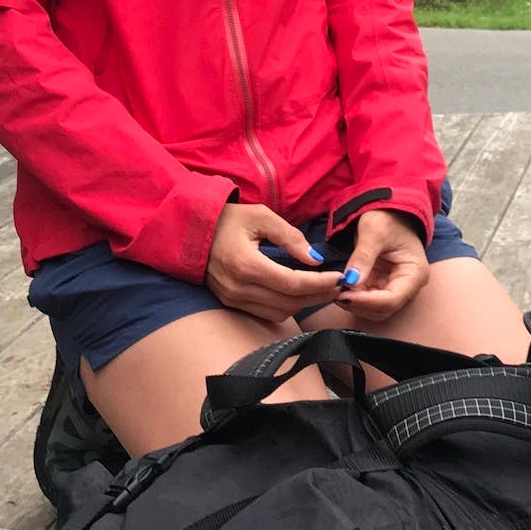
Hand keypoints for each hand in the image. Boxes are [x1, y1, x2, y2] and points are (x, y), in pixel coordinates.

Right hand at [207, 203, 346, 323]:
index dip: (320, 283)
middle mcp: (239, 288)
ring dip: (305, 304)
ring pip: (280, 312)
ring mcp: (233, 299)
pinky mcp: (231, 303)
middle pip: (290, 302)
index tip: (340, 277)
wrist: (190, 231)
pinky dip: (288, 306)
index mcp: (246, 264)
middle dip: (318, 295)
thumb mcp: (260, 216)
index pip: (293, 283)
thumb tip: (315, 258)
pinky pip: (267, 313)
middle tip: (339, 284)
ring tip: (323, 289)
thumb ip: (290, 236)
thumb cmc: (227, 219)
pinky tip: (300, 294)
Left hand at [334, 210, 428, 321]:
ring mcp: (396, 287)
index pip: (392, 299)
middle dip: (359, 304)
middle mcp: (409, 285)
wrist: (390, 210)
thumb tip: (351, 282)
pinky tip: (341, 287)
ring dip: (355, 303)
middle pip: (384, 309)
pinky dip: (355, 297)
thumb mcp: (374, 231)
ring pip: (375, 309)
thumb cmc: (387, 216)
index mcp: (415, 273)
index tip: (343, 295)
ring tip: (337, 289)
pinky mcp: (384, 285)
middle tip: (336, 293)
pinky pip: (369, 300)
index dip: (366, 302)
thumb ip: (363, 256)